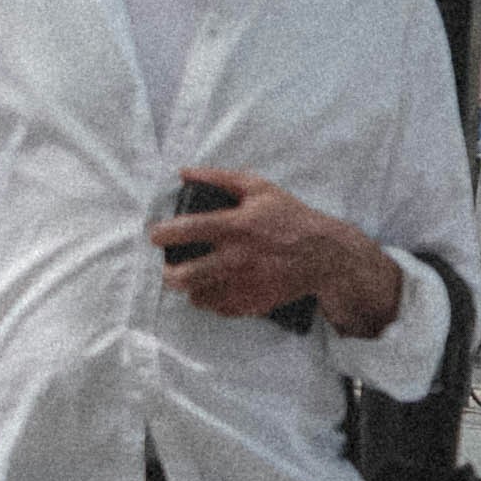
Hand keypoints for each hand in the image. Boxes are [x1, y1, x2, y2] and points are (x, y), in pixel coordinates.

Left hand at [154, 168, 404, 335]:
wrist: (325, 256)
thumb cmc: (291, 218)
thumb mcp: (260, 188)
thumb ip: (220, 178)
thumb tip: (183, 172)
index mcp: (234, 226)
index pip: (185, 231)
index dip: (161, 234)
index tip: (155, 236)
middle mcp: (235, 258)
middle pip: (182, 276)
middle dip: (167, 272)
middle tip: (170, 266)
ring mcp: (243, 284)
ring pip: (195, 296)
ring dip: (190, 286)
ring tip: (195, 277)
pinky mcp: (251, 303)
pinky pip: (216, 308)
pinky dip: (211, 299)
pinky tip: (218, 286)